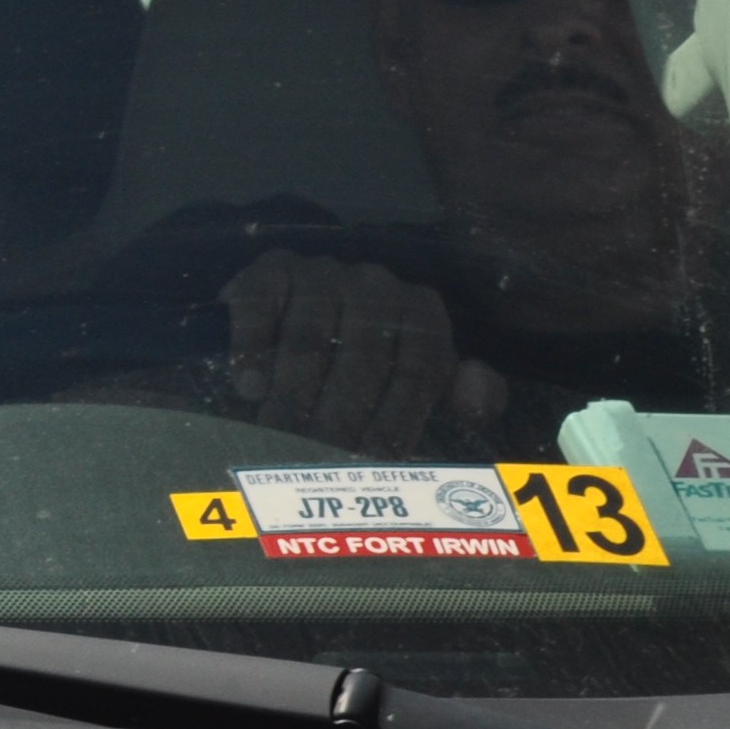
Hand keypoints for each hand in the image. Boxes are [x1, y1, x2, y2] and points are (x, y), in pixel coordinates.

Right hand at [220, 250, 505, 457]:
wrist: (298, 318)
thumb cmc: (372, 366)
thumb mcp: (425, 384)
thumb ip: (466, 395)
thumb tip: (480, 389)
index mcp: (422, 311)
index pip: (419, 368)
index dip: (400, 417)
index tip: (379, 459)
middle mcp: (377, 284)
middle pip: (362, 359)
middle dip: (341, 416)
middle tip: (321, 456)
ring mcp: (323, 272)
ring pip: (309, 340)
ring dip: (293, 393)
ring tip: (279, 433)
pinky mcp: (271, 269)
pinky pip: (261, 306)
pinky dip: (253, 348)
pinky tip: (249, 387)